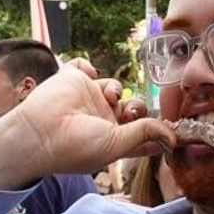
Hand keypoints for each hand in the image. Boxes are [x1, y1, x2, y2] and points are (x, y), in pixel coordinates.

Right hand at [0, 60, 174, 176]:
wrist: (40, 132)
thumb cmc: (74, 147)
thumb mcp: (116, 144)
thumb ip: (145, 134)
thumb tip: (173, 137)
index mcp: (112, 139)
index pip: (141, 134)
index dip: (156, 130)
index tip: (170, 128)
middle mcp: (101, 119)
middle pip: (132, 108)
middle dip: (137, 107)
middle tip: (129, 112)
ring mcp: (87, 99)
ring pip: (115, 86)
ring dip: (117, 89)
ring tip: (108, 96)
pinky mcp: (74, 80)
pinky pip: (86, 66)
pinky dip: (89, 67)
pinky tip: (89, 77)